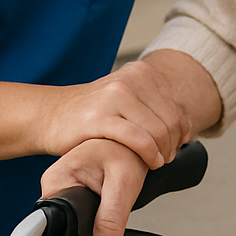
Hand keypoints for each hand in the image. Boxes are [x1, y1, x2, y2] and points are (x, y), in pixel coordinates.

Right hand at [41, 60, 189, 169]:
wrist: (50, 114)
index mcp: (140, 73)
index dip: (181, 134)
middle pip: (171, 121)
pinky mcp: (100, 118)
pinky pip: (138, 139)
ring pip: (158, 130)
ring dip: (162, 152)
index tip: (173, 148)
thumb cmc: (90, 113)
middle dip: (173, 145)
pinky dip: (149, 154)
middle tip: (164, 159)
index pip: (177, 109)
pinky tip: (148, 162)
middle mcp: (130, 81)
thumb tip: (186, 129)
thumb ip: (153, 107)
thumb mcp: (125, 100)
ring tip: (155, 162)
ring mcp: (115, 98)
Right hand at [41, 139, 148, 235]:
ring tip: (110, 196)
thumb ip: (111, 222)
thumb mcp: (122, 187)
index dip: (81, 235)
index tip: (99, 231)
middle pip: (68, 224)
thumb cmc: (126, 150)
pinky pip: (81, 212)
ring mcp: (62, 185)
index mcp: (57, 180)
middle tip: (111, 203)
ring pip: (76, 220)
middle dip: (92, 226)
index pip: (58, 223)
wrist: (133, 136)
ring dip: (96, 218)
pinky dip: (97, 211)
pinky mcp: (71, 189)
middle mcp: (54, 182)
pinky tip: (107, 198)